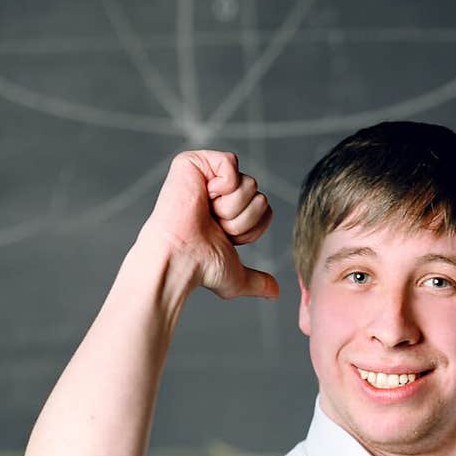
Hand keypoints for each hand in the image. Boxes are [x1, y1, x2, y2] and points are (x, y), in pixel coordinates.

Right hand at [139, 149, 278, 298]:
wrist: (181, 258)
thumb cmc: (202, 267)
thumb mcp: (236, 277)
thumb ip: (257, 282)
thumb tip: (275, 293)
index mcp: (228, 212)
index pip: (264, 210)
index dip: (251, 229)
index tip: (226, 238)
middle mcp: (219, 192)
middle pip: (260, 197)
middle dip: (242, 219)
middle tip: (214, 225)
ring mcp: (206, 175)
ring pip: (249, 184)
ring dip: (231, 207)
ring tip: (207, 214)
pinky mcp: (194, 162)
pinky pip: (231, 162)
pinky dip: (223, 184)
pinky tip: (203, 195)